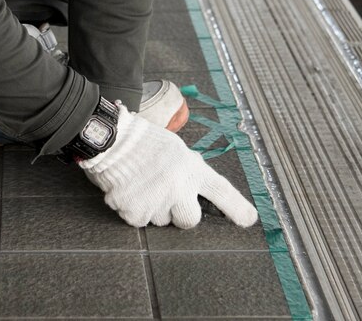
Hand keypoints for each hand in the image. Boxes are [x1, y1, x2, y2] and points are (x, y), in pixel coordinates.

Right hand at [78, 103, 257, 228]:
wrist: (113, 140)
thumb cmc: (144, 142)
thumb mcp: (177, 150)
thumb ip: (191, 172)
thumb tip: (199, 193)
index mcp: (191, 169)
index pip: (221, 191)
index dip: (237, 208)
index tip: (248, 220)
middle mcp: (178, 188)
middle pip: (190, 221)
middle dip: (180, 213)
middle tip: (167, 195)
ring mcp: (156, 202)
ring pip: (162, 220)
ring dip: (154, 208)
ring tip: (143, 183)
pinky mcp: (135, 212)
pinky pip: (140, 220)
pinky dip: (134, 208)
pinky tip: (131, 189)